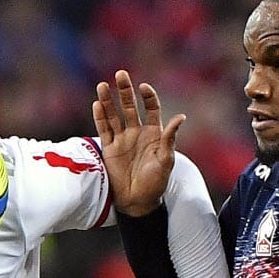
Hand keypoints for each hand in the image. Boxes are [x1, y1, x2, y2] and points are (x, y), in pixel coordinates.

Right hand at [93, 70, 185, 218]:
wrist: (138, 202)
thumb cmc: (156, 183)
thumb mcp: (166, 161)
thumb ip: (170, 139)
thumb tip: (181, 117)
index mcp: (154, 134)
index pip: (151, 108)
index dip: (148, 97)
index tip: (143, 88)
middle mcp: (137, 133)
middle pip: (130, 106)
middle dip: (125, 91)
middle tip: (120, 75)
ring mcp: (122, 140)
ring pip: (114, 115)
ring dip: (108, 100)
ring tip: (102, 85)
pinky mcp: (109, 148)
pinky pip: (104, 129)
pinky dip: (100, 117)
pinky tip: (97, 104)